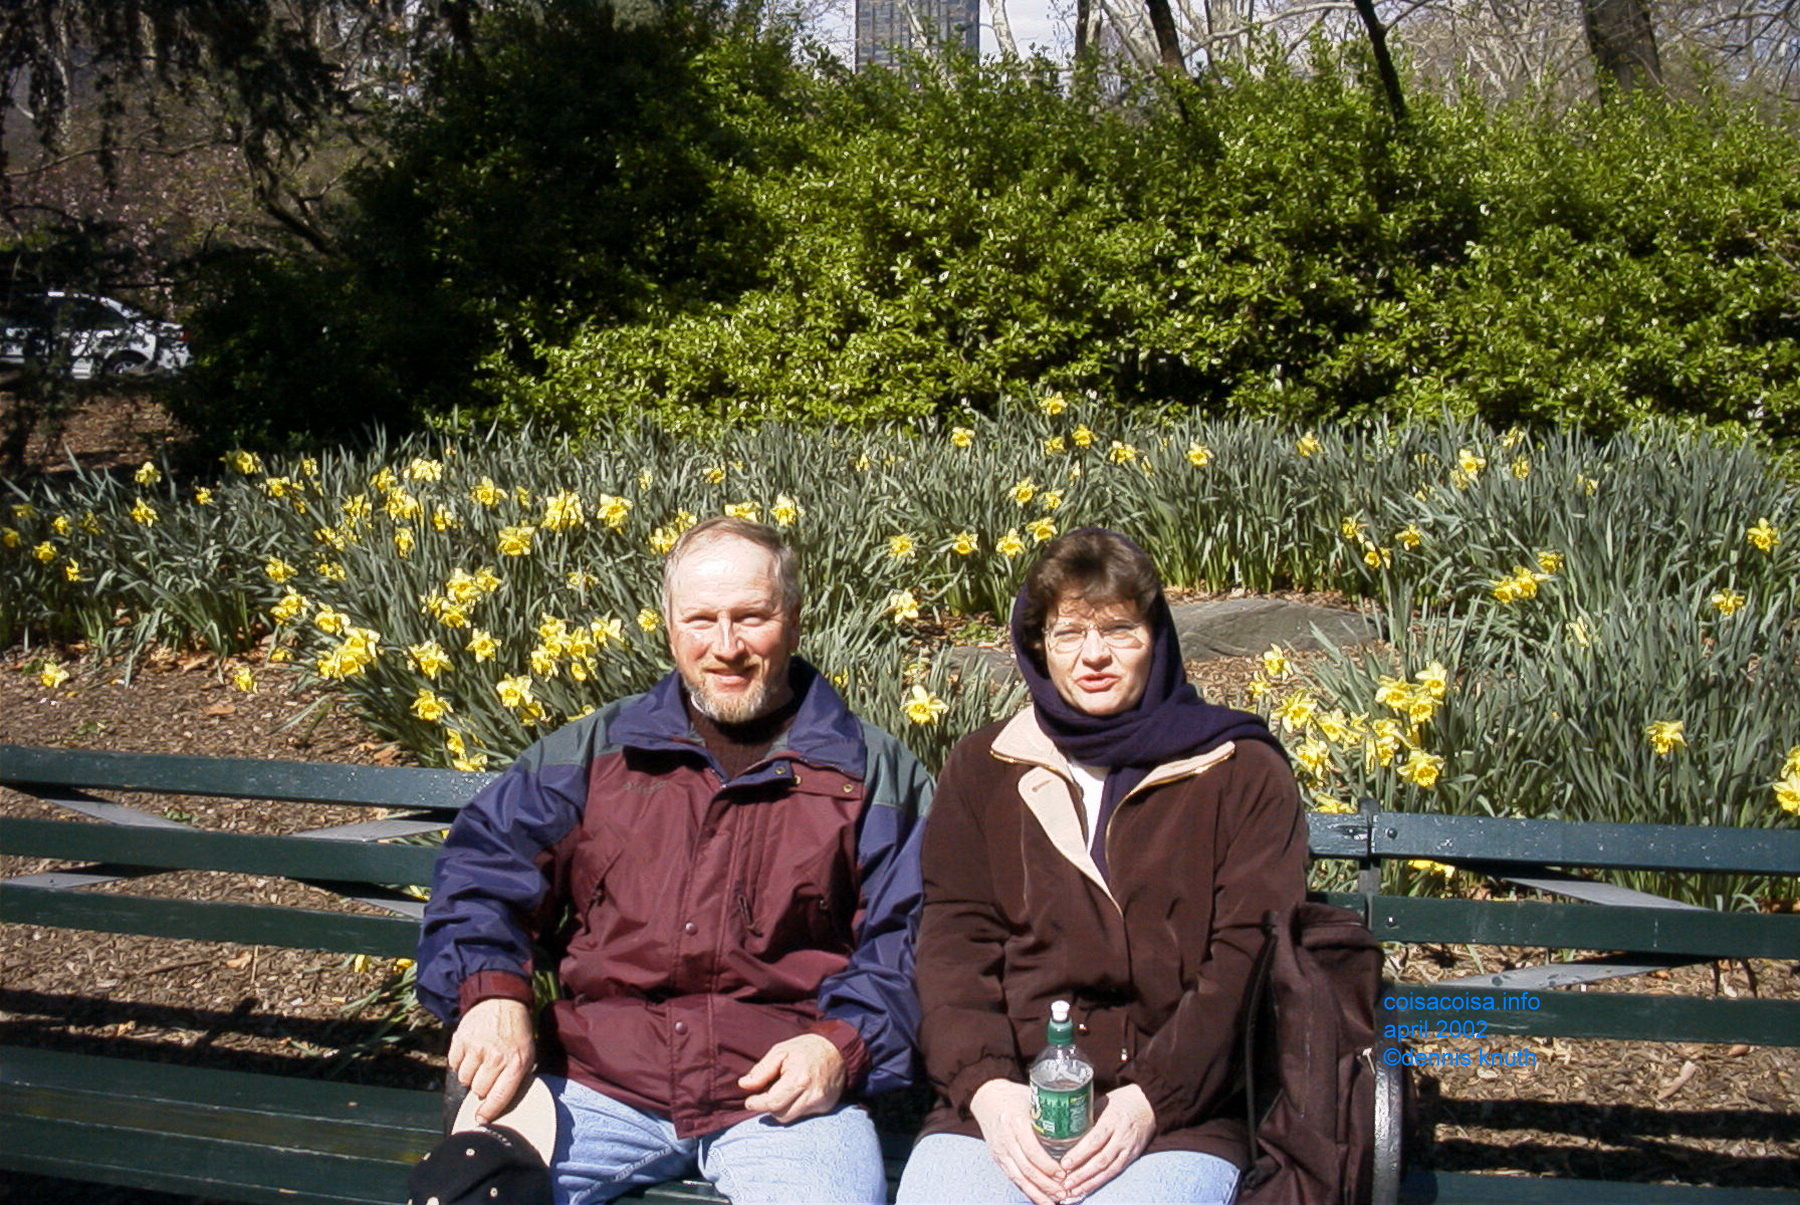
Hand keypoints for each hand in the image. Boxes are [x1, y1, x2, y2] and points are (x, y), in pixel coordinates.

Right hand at [448, 997, 534, 1123]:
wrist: (502, 1000)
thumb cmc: (516, 1031)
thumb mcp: (527, 1053)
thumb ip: (516, 1078)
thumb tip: (500, 1104)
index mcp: (516, 1063)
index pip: (499, 1097)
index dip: (488, 1113)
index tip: (481, 1120)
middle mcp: (496, 1057)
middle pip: (478, 1090)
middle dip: (481, 1087)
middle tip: (487, 1075)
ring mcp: (477, 1048)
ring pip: (464, 1079)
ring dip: (469, 1075)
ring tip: (479, 1061)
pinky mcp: (461, 1040)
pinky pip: (453, 1064)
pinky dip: (459, 1062)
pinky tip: (470, 1052)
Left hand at [738, 1033, 845, 1122]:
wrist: (838, 1049)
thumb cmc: (806, 1048)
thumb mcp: (780, 1051)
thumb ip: (761, 1070)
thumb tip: (744, 1085)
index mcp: (799, 1079)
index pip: (771, 1103)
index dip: (756, 1103)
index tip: (749, 1100)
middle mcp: (812, 1095)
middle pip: (780, 1115)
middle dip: (769, 1106)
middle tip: (766, 1093)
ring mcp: (821, 1103)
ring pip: (790, 1118)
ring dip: (781, 1108)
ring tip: (782, 1091)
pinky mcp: (827, 1107)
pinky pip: (803, 1115)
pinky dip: (795, 1107)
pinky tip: (797, 1093)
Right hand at [968, 1079, 1067, 1204]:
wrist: (987, 1098)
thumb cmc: (1016, 1097)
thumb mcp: (1033, 1099)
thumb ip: (1052, 1113)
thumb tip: (1082, 1122)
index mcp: (1015, 1121)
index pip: (1031, 1150)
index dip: (1048, 1165)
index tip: (1064, 1173)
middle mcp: (1006, 1138)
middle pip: (1026, 1168)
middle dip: (1046, 1184)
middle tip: (1064, 1193)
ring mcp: (1000, 1151)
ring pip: (1019, 1178)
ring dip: (1037, 1193)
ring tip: (1054, 1202)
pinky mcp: (998, 1159)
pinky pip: (1013, 1178)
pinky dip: (1027, 1191)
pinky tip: (1040, 1199)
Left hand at [1056, 1083, 1156, 1201]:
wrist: (1150, 1105)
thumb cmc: (1122, 1100)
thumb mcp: (1103, 1102)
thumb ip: (1088, 1117)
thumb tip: (1064, 1129)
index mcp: (1112, 1119)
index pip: (1095, 1140)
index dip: (1080, 1154)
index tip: (1065, 1164)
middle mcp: (1122, 1137)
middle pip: (1101, 1160)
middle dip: (1082, 1174)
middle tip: (1065, 1184)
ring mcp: (1128, 1148)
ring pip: (1108, 1170)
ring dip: (1090, 1183)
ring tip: (1073, 1192)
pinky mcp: (1132, 1157)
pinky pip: (1115, 1172)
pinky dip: (1100, 1182)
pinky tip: (1087, 1188)